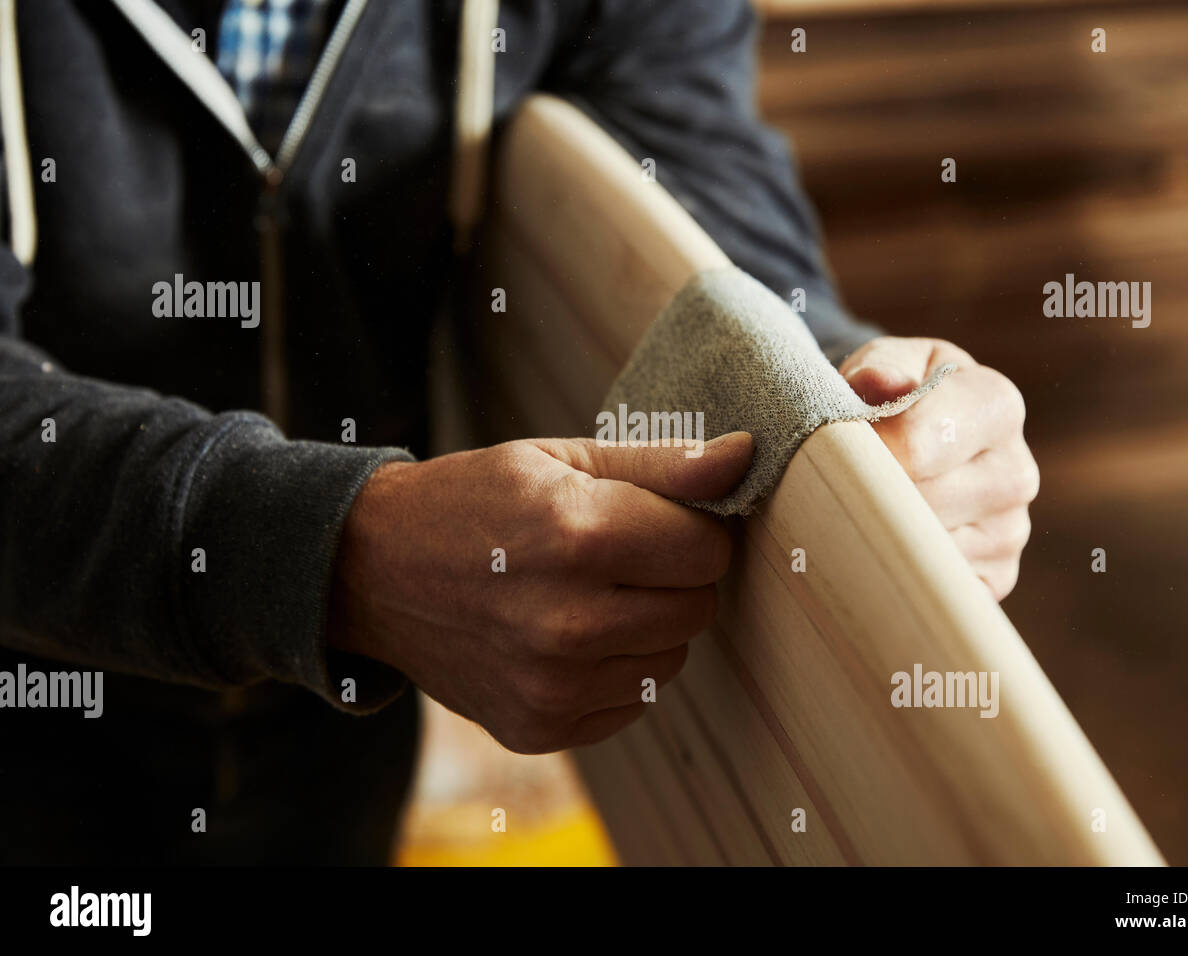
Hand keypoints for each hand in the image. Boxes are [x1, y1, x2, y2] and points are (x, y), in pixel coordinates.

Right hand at [326, 432, 753, 753]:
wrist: (372, 571)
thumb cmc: (474, 502)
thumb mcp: (560, 460)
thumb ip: (662, 464)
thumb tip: (746, 456)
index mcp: (578, 537)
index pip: (708, 549)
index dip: (691, 528)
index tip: (656, 519)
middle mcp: (567, 622)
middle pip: (698, 608)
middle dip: (674, 577)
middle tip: (619, 555)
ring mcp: (551, 685)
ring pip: (672, 661)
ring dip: (649, 627)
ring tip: (588, 595)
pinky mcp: (539, 726)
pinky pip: (632, 702)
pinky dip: (616, 670)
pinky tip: (567, 636)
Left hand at [839, 336, 1038, 600]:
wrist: (916, 440)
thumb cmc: (895, 395)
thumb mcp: (886, 363)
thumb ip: (880, 367)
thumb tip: (879, 383)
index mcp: (995, 406)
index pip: (915, 444)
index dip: (860, 451)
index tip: (833, 448)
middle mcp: (1015, 473)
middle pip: (915, 504)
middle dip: (864, 497)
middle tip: (831, 487)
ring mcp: (1009, 533)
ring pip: (919, 551)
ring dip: (875, 538)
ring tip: (852, 513)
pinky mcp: (993, 580)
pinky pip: (931, 589)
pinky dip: (895, 575)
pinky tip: (880, 548)